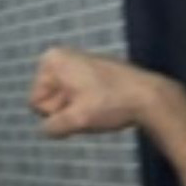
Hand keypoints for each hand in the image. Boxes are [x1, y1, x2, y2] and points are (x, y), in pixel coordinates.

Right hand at [29, 47, 160, 138]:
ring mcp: (73, 64)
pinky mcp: (87, 72)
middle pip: (47, 101)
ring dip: (75, 111)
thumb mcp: (75, 120)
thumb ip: (51, 127)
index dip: (57, 112)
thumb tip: (45, 129)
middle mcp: (59, 57)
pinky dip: (84, 105)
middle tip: (90, 107)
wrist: (149, 97)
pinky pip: (73, 98)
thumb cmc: (111, 104)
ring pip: (60, 102)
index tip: (81, 105)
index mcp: (51, 61)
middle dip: (65, 110)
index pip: (36, 103)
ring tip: (97, 106)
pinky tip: (102, 104)